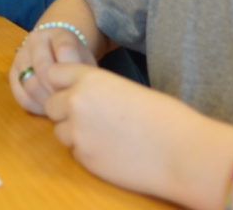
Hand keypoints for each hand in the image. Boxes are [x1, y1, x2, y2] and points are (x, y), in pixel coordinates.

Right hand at [10, 25, 96, 115]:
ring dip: (46, 100)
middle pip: (43, 67)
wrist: (57, 50)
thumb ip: (83, 72)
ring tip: (59, 107)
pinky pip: (20, 95)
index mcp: (58, 32)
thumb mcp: (85, 59)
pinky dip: (35, 106)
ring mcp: (21, 56)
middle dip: (58, 89)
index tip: (81, 87)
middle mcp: (35, 40)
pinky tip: (47, 109)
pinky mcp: (12, 73)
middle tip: (69, 103)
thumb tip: (82, 94)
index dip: (73, 71)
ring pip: (29, 83)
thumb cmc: (76, 59)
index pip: (65, 49)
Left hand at [42, 63, 198, 198]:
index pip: (53, 73)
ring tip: (105, 135)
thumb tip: (81, 95)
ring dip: (74, 132)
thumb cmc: (166, 117)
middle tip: (90, 117)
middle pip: (50, 104)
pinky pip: (74, 151)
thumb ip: (97, 90)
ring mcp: (77, 132)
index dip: (62, 83)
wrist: (182, 152)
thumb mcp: (126, 88)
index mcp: (90, 79)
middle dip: (64, 110)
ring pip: (59, 130)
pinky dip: (86, 151)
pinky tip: (111, 150)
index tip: (72, 90)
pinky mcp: (83, 157)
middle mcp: (76, 102)